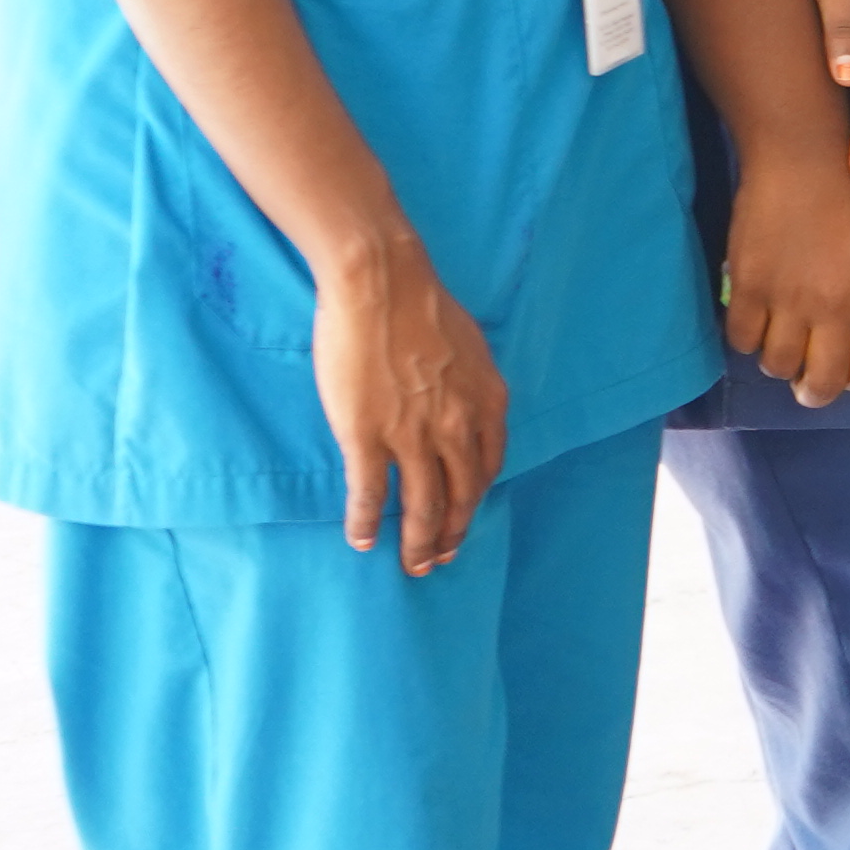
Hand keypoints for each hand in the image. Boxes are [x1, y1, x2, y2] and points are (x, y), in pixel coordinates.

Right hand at [310, 234, 506, 572]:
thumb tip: (463, 407)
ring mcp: (412, 435)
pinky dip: (366, 523)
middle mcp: (457, 427)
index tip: (464, 520)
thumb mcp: (471, 349)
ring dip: (417, 543)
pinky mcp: (367, 436)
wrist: (383, 284)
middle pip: (460, 497)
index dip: (475, 501)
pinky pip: (369, 493)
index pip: (488, 468)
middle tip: (439, 561)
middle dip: (451, 535)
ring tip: (411, 566)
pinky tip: (361, 541)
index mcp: (487, 404)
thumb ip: (470, 388)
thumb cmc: (422, 306)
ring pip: (422, 506)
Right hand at [716, 149, 849, 408]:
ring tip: (778, 337)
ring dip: (777, 360)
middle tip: (802, 378)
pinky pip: (741, 340)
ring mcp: (790, 299)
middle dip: (812, 391)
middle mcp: (835, 308)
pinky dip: (746, 336)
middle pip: (821, 383)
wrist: (806, 165)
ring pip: (776, 365)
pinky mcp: (750, 285)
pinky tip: (754, 318)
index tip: (839, 370)